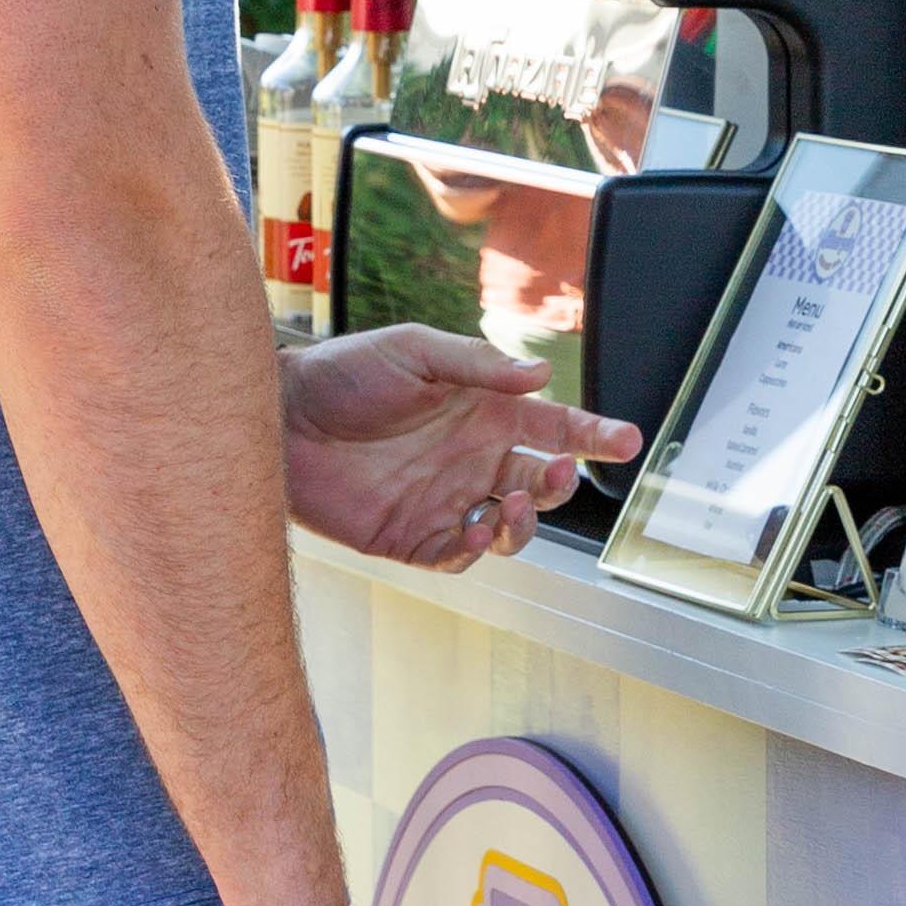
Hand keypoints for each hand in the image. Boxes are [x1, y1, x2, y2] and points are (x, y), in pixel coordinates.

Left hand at [280, 325, 642, 571]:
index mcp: (485, 411)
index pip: (554, 426)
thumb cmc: (344, 373)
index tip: (627, 440)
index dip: (594, 434)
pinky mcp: (413, 538)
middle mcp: (474, 458)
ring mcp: (447, 500)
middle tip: (560, 473)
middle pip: (544, 481)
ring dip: (527, 521)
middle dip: (565, 481)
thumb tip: (540, 376)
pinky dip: (479, 548)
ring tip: (514, 504)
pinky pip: (462, 554)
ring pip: (511, 525)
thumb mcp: (416, 351)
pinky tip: (474, 527)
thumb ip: (479, 364)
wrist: (278, 419)